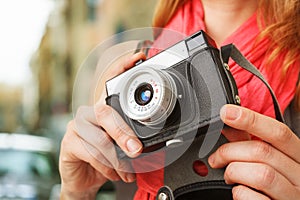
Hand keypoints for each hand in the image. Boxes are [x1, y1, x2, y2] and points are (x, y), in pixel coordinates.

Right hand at [59, 52, 145, 198]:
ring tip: (127, 171)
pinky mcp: (69, 141)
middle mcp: (89, 112)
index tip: (137, 57)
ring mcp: (77, 125)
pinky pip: (91, 152)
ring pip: (100, 137)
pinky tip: (113, 173)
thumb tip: (154, 141)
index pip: (110, 83)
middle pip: (106, 112)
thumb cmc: (105, 158)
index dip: (122, 67)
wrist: (84, 178)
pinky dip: (106, 166)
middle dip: (123, 133)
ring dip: (117, 158)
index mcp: (104, 109)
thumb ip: (132, 137)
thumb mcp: (121, 145)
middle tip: (136, 149)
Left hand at [208, 104, 299, 199]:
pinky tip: (238, 191)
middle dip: (230, 151)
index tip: (226, 112)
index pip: (279, 132)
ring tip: (228, 176)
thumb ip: (250, 140)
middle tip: (216, 158)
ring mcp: (293, 195)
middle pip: (263, 151)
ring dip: (234, 171)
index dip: (250, 119)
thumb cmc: (274, 184)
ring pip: (261, 174)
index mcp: (298, 155)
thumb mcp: (268, 159)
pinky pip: (251, 197)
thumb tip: (230, 118)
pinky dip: (238, 192)